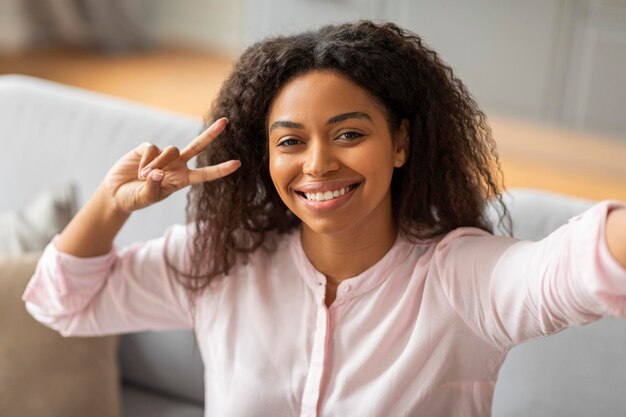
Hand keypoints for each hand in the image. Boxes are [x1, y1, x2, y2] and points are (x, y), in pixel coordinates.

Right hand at [103, 118, 239, 213]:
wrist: (117, 193)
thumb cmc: (135, 199)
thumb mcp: (146, 198)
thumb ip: (153, 187)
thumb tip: (157, 173)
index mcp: (182, 180)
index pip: (205, 174)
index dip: (220, 169)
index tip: (237, 164)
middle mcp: (177, 165)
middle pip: (198, 146)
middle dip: (211, 133)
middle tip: (226, 121)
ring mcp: (164, 155)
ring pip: (172, 150)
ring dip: (159, 164)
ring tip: (144, 177)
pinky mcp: (148, 148)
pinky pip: (152, 148)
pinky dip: (146, 160)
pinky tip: (138, 171)